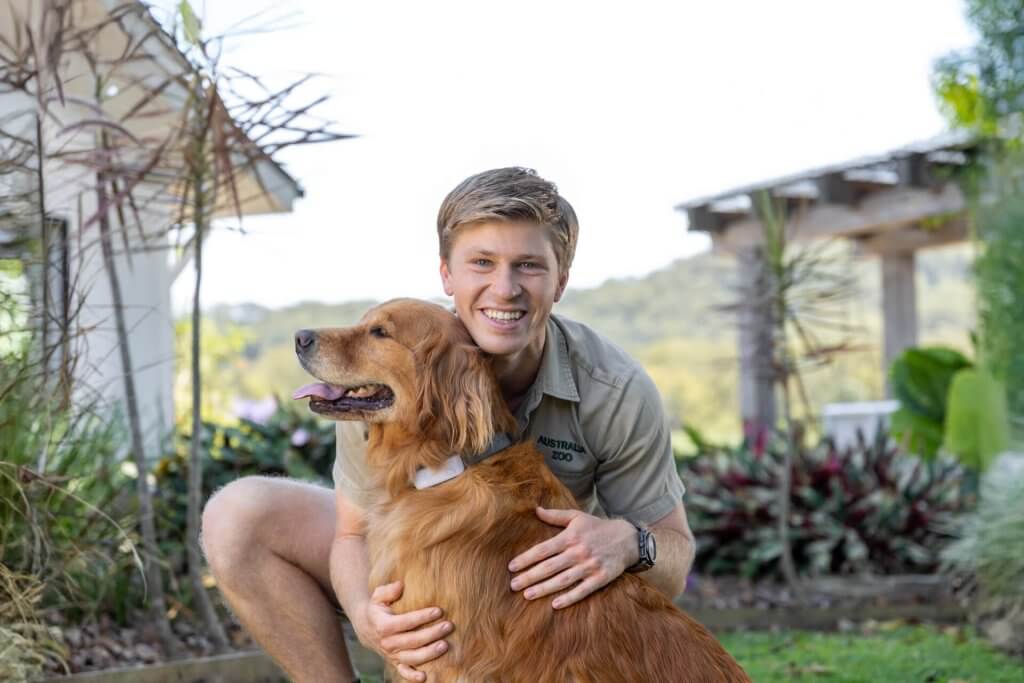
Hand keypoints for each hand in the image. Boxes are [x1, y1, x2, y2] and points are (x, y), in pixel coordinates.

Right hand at [355, 581, 452, 681]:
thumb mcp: (378, 595)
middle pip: (412, 640)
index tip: (438, 611)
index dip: (422, 617)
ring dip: (429, 653)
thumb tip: (400, 585)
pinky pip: (404, 672)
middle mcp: (388, 642)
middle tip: (448, 626)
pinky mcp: (395, 662)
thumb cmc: (377, 608)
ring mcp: (392, 654)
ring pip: (412, 657)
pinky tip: (425, 677)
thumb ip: (389, 590)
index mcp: (383, 625)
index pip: (406, 622)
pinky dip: (412, 677)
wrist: (366, 627)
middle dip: (432, 634)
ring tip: (445, 645)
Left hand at [508, 507, 638, 609]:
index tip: (511, 567)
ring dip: (544, 588)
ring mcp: (590, 566)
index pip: (543, 549)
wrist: (627, 538)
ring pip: (563, 580)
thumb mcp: (577, 517)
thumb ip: (555, 515)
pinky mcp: (601, 578)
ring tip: (527, 595)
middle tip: (513, 585)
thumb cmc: (597, 527)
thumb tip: (536, 510)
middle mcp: (578, 552)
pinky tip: (555, 604)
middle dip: (530, 576)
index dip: (526, 558)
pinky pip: (583, 590)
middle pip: (549, 567)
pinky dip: (569, 598)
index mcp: (570, 537)